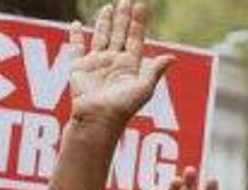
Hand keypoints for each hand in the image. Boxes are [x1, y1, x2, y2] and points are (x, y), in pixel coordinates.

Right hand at [65, 0, 173, 128]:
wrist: (98, 119)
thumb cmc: (123, 106)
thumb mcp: (143, 88)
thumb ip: (155, 71)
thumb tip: (173, 57)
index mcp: (130, 66)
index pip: (135, 38)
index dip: (137, 22)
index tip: (140, 5)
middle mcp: (113, 62)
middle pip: (119, 34)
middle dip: (123, 18)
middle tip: (126, 0)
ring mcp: (96, 64)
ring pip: (101, 37)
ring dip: (104, 23)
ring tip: (108, 7)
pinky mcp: (79, 67)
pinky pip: (76, 48)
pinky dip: (75, 36)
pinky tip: (76, 24)